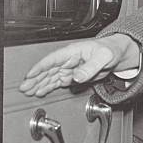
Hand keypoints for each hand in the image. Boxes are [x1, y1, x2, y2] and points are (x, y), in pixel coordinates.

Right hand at [20, 34, 139, 96]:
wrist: (117, 55)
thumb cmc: (110, 50)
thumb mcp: (103, 57)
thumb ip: (90, 67)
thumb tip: (77, 77)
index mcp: (73, 52)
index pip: (52, 59)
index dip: (40, 67)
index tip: (30, 75)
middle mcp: (69, 60)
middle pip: (48, 70)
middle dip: (35, 79)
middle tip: (25, 88)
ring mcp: (70, 68)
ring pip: (50, 77)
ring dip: (39, 84)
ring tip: (29, 92)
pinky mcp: (74, 76)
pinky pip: (58, 81)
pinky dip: (48, 87)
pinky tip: (41, 92)